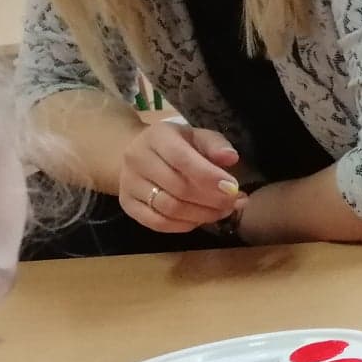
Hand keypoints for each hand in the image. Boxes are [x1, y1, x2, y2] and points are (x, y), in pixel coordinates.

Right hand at [118, 122, 242, 232]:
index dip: (209, 177)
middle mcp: (137, 159)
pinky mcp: (127, 205)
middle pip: (178, 188)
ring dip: (201, 215)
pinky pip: (158, 223)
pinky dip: (184, 226)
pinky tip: (200, 220)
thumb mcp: (196, 136)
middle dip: (211, 200)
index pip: (182, 159)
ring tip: (222, 212)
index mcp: (157, 136)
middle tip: (233, 203)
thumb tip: (231, 158)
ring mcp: (129, 184)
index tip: (233, 189)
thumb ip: (215, 145)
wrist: (137, 154)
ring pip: (169, 209)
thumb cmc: (176, 144)